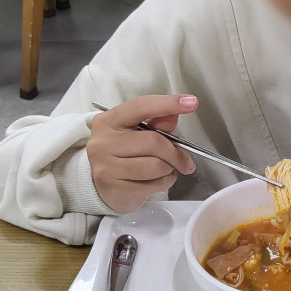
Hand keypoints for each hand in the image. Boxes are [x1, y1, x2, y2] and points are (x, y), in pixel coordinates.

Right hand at [86, 95, 197, 213]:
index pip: (140, 107)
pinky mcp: (115, 188)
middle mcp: (103, 141)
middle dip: (176, 153)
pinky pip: (154, 184)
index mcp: (108, 120)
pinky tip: (156, 180)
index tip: (191, 102)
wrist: (100, 187)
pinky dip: (164, 182)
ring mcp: (107, 166)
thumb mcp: (136, 134)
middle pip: (153, 141)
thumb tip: (173, 116)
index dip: (167, 104)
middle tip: (186, 161)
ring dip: (169, 169)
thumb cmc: (122, 155)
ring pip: (156, 166)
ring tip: (165, 169)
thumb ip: (156, 123)